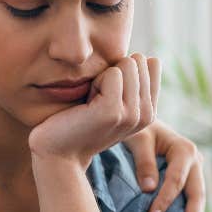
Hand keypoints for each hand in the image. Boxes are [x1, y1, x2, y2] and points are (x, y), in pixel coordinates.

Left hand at [28, 54, 158, 166]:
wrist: (59, 153)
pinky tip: (86, 106)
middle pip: (138, 61)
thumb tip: (149, 58)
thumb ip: (133, 83)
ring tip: (91, 104)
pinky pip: (112, 73)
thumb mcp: (114, 100)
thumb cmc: (80, 121)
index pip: (152, 63)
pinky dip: (94, 83)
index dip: (124, 70)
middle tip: (97, 100)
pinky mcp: (114, 112)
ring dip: (102, 78)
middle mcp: (147, 115)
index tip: (109, 93)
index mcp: (150, 111)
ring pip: (127, 64)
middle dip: (112, 73)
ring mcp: (132, 115)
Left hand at [122, 121, 206, 211]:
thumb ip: (144, 162)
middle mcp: (196, 162)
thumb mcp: (138, 139)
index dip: (165, 200)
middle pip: (197, 195)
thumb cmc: (139, 131)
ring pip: (199, 202)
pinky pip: (192, 203)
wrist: (145, 126)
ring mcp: (195, 173)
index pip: (176, 180)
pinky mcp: (190, 181)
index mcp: (185, 150)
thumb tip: (149, 190)